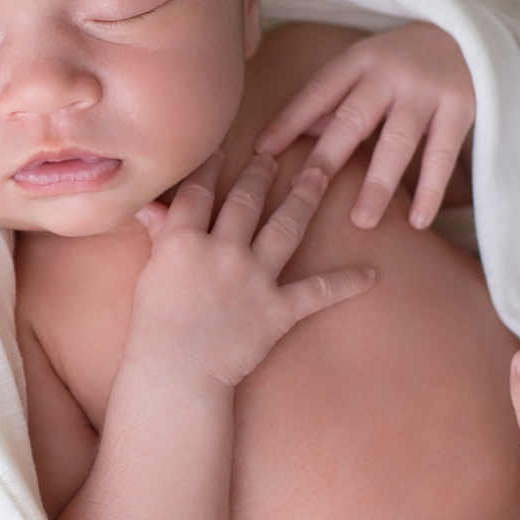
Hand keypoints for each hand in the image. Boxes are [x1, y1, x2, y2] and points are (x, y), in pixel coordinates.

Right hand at [129, 150, 376, 387]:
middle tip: (275, 154)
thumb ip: (159, 236)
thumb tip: (150, 204)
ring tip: (319, 173)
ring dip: (305, 196)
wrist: (175, 374)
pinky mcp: (278, 309)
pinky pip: (318, 292)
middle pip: (247, 199)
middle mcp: (223, 250)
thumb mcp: (148, 274)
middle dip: (262, 172)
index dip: (210, 165)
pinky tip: (370, 274)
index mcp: (183, 240)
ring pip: (285, 226)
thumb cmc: (152, 328)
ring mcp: (254, 278)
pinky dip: (346, 283)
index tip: (221, 145)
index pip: (199, 191)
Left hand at [253, 22, 474, 228]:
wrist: (467, 36)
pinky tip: (417, 221)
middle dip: (327, 156)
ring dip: (378, 184)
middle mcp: (390, 73)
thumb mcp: (362, 70)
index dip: (289, 122)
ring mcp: (426, 90)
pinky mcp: (461, 108)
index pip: (317, 92)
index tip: (261, 154)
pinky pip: (442, 155)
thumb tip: (278, 143)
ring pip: (398, 142)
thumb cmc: (398, 63)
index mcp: (358, 60)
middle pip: (353, 118)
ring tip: (361, 222)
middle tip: (303, 192)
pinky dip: (431, 191)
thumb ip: (326, 104)